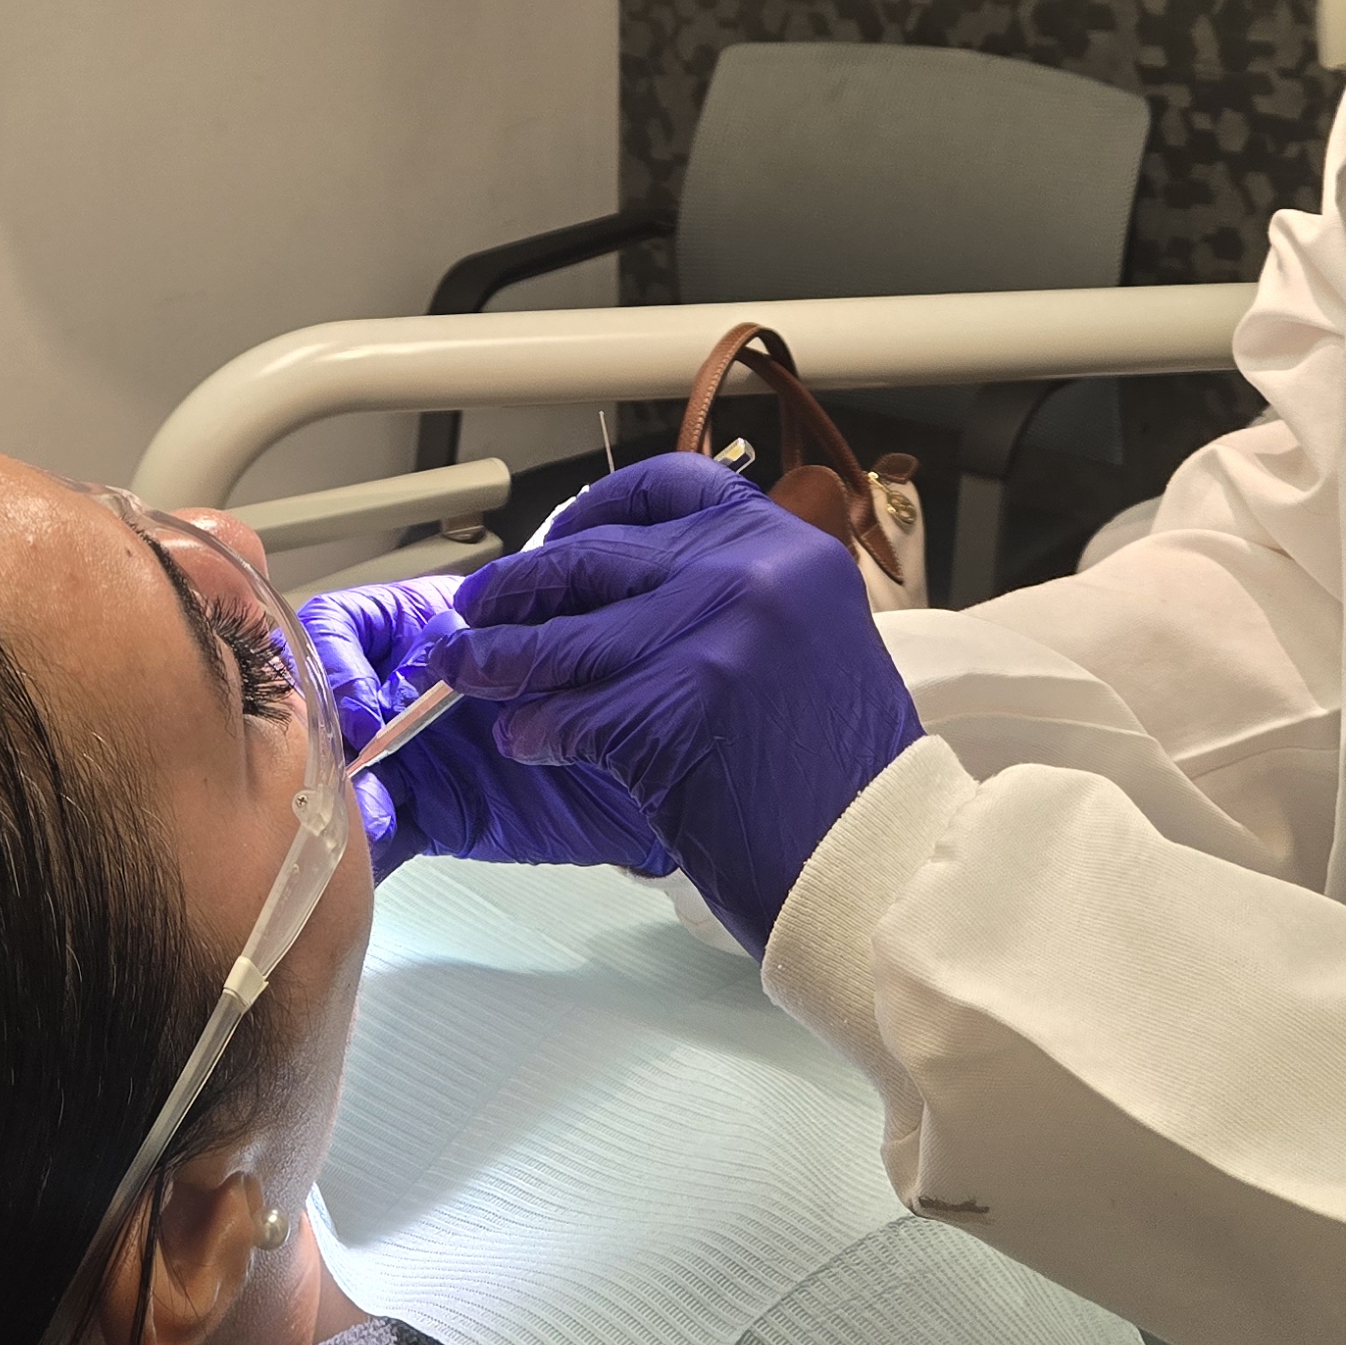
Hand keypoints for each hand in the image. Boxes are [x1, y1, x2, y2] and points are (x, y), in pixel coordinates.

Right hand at [298, 577, 675, 880]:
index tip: (365, 701)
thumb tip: (447, 643)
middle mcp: (406, 687)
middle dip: (323, 727)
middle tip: (356, 757)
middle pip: (320, 695)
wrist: (652, 776)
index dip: (335, 658)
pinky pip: (374, 828)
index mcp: (429, 625)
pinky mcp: (426, 815)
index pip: (344, 624)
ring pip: (336, 763)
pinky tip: (378, 839)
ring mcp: (410, 753)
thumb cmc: (614, 686)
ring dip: (337, 785)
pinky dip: (365, 838)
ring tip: (369, 810)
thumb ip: (506, 635)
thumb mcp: (562, 640)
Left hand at [440, 456, 921, 951]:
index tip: (561, 532)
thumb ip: (733, 596)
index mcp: (788, 545)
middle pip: (595, 558)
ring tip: (469, 673)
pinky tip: (526, 740)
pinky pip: (570, 712)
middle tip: (477, 610)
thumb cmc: (842, 774)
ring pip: (565, 638)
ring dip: (500, 659)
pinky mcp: (671, 709)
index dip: (599, 507)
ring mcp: (711, 636)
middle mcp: (751, 572)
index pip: (670, 484)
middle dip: (520, 588)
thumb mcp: (809, 642)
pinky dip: (536, 730)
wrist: (876, 859)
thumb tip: (624, 587)